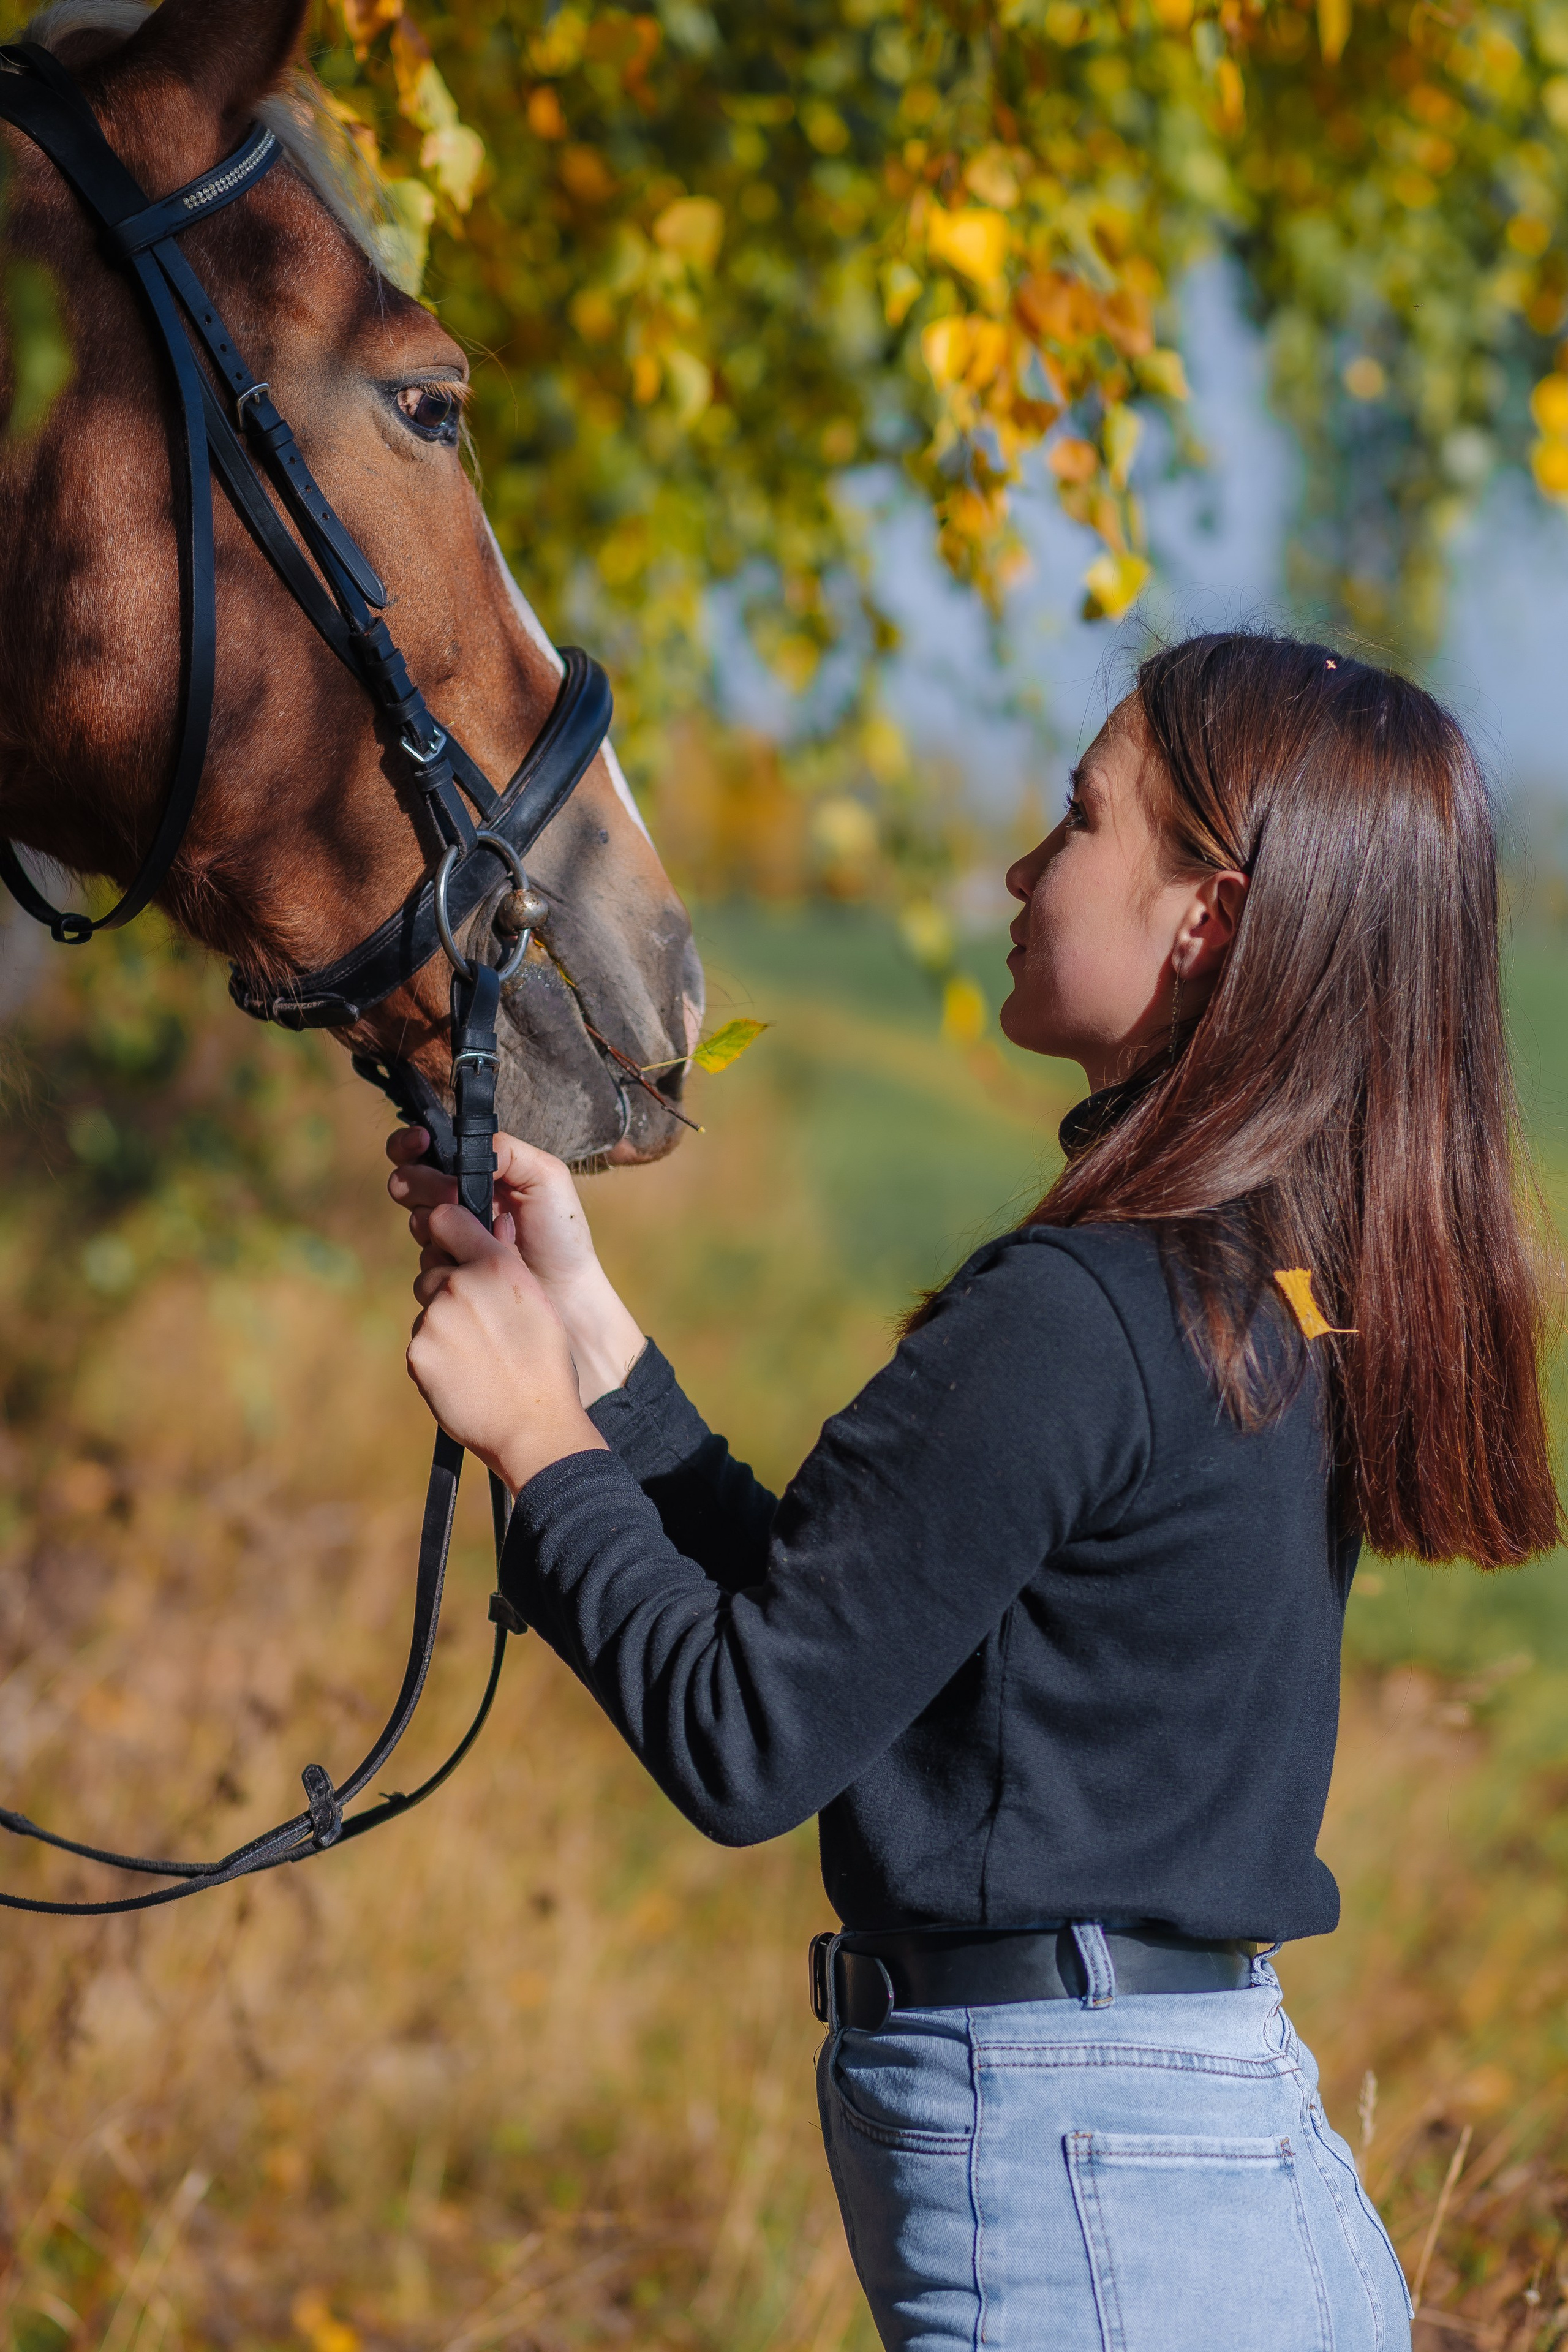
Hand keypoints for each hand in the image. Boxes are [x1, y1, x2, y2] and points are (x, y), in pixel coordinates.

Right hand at [386, 1126, 644, 1402]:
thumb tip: (464, 1146)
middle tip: (454, 1194)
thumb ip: (506, 1150)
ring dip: (442, 1224)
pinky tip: (479, 1263)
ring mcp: (448, 1242)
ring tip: (485, 1232)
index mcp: (475, 1175)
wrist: (567, 1295)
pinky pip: (426, 1265)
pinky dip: (450, 1260)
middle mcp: (455, 1205)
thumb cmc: (561, 1235)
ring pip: (417, 1223)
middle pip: (407, 1182)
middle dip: (425, 1183)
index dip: (412, 1143)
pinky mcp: (446, 1277)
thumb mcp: (546, 1177)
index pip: (424, 1150)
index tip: (422, 1141)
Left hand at [405, 1204, 608, 1493]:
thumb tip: (499, 1221)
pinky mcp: (418, 1353)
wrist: (533, 1426)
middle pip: (432, 1272)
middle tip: (482, 1326)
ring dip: (445, 1327)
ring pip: (428, 1312)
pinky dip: (437, 1357)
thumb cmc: (545, 1365)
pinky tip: (465, 1375)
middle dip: (449, 1291)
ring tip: (479, 1357)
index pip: (446, 1219)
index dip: (448, 1231)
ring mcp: (434, 1320)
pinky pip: (421, 1344)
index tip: (455, 1247)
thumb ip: (510, 1257)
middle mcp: (458, 1285)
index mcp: (494, 1265)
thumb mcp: (538, 1302)